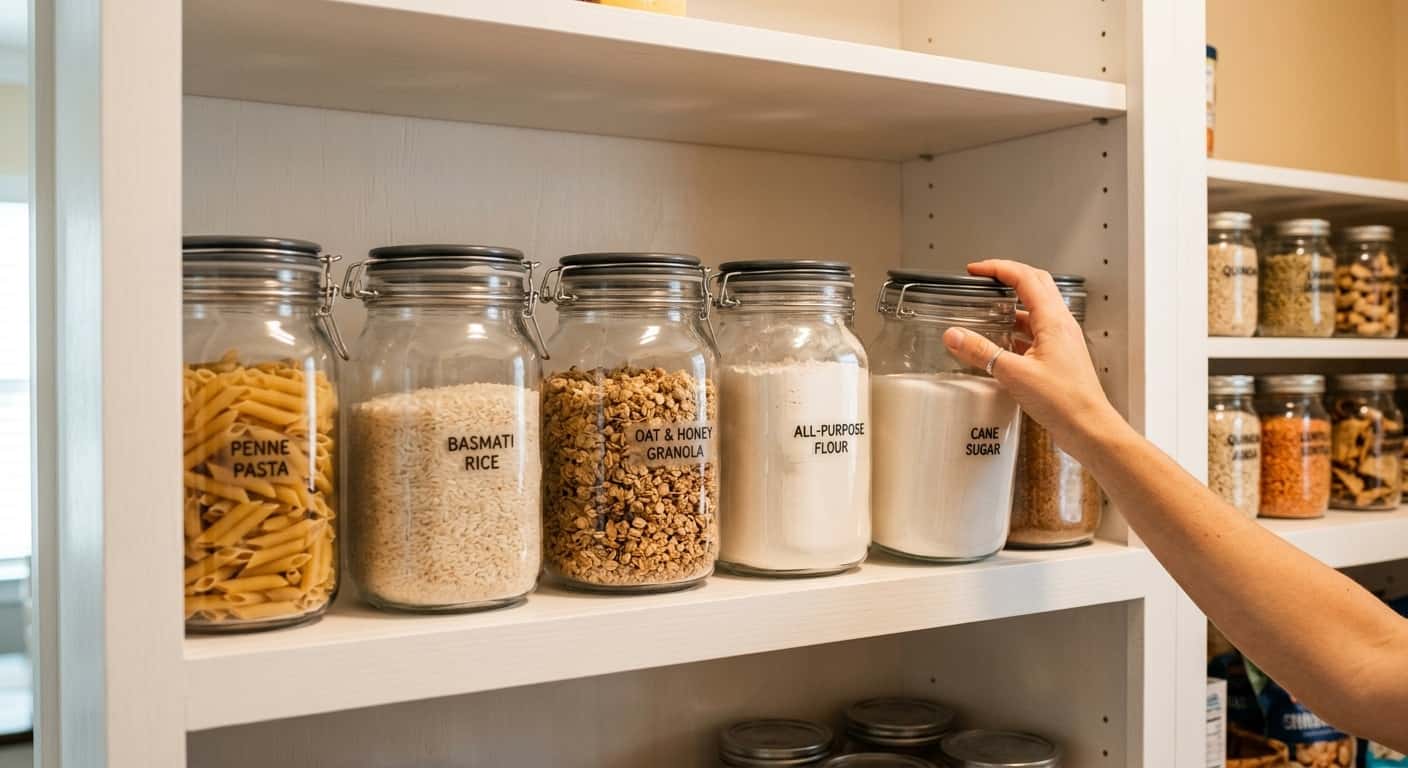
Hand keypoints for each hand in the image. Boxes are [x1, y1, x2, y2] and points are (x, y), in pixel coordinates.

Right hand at [941, 260, 1124, 452]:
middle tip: (984, 280)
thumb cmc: (1065, 402)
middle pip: (1035, 285)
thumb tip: (955, 336)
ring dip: (1012, 304)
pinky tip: (1001, 343)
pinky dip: (1016, 329)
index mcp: (1053, 320)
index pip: (1025, 278)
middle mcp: (1061, 325)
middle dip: (1008, 277)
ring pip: (1035, 309)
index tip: (976, 270)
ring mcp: (1061, 340)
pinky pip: (1035, 331)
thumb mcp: (1014, 374)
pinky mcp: (1058, 356)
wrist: (1088, 427)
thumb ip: (981, 352)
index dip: (998, 268)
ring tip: (988, 310)